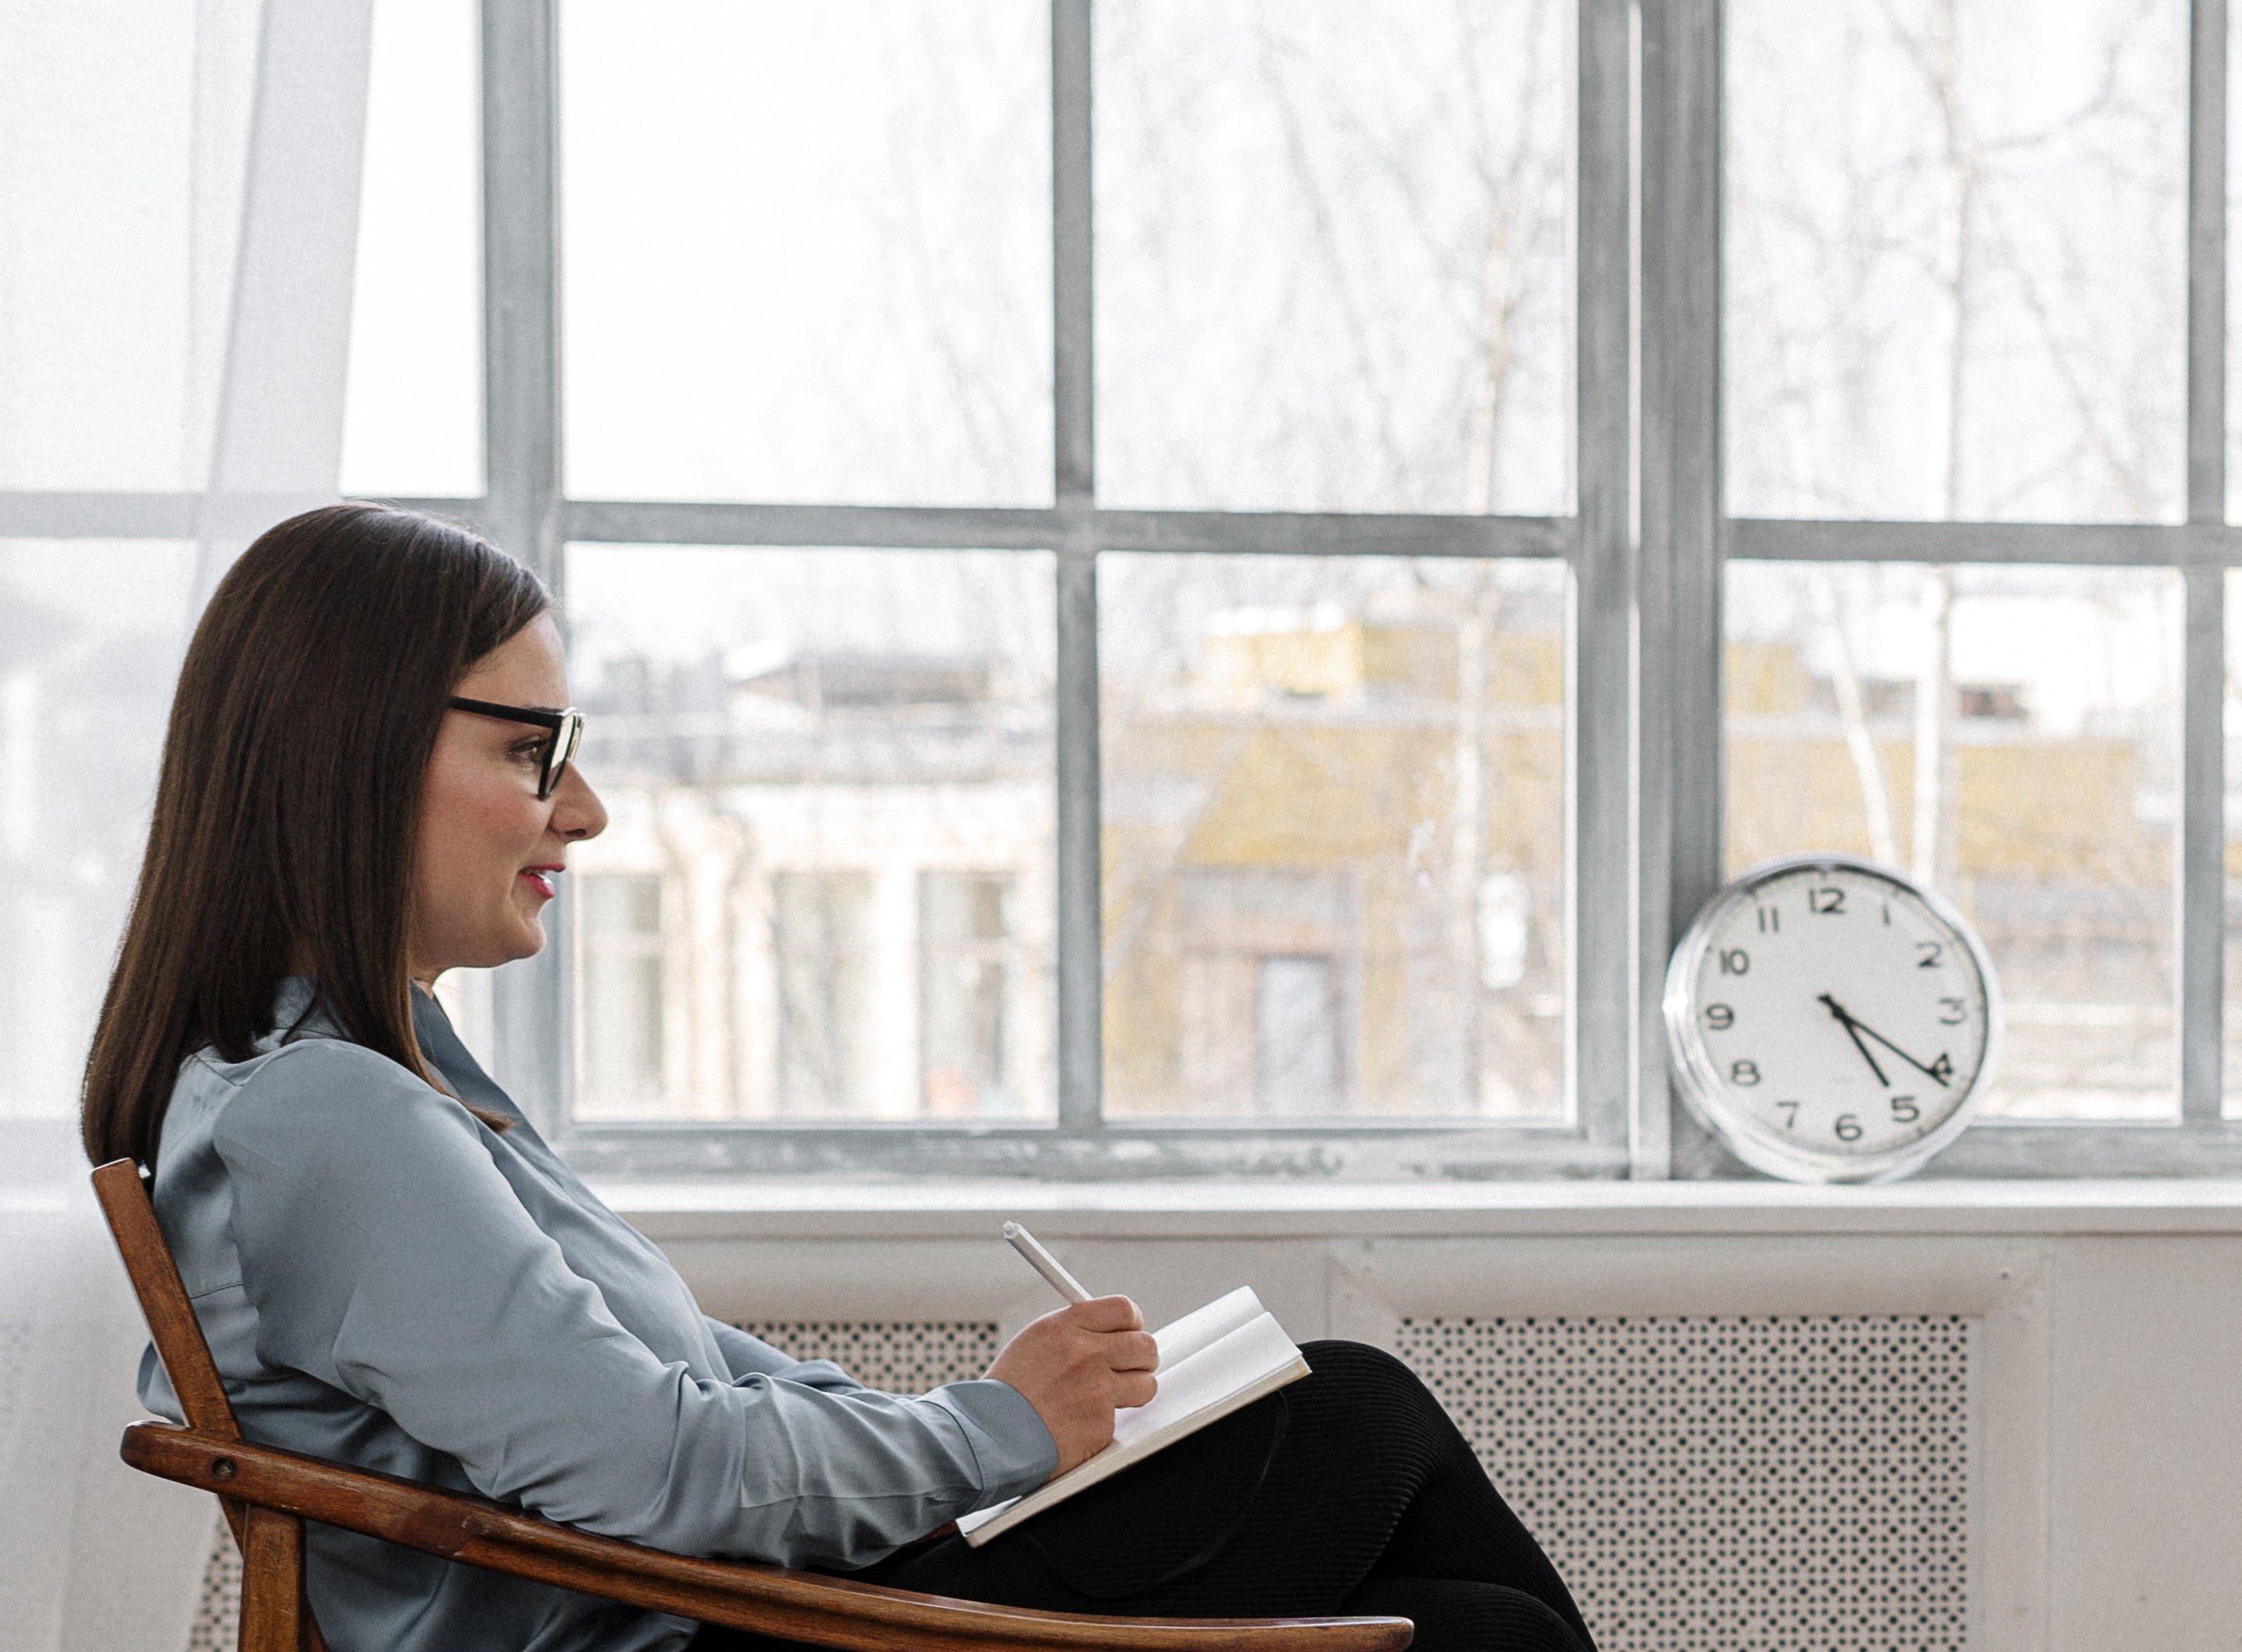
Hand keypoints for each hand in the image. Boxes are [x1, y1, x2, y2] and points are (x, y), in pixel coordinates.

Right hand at [985, 1296, 1159, 1477]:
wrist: (990, 1433)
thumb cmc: (1008, 1391)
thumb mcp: (1035, 1341)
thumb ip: (1074, 1332)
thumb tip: (1108, 1330)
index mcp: (1065, 1327)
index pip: (1124, 1309)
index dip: (1133, 1322)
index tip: (1130, 1332)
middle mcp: (1085, 1353)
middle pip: (1145, 1344)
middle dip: (1142, 1357)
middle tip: (1131, 1366)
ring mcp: (1096, 1390)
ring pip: (1146, 1383)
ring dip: (1134, 1390)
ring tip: (1108, 1397)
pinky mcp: (1101, 1424)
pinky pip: (1123, 1418)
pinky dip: (1107, 1421)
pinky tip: (1082, 1422)